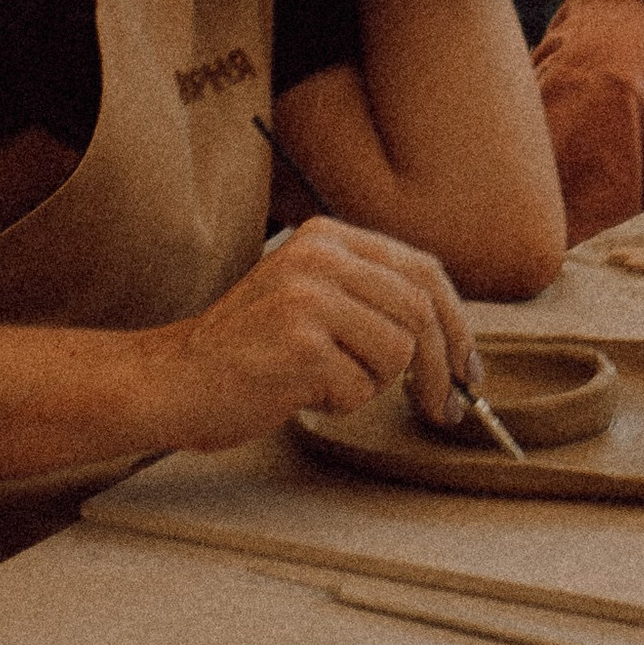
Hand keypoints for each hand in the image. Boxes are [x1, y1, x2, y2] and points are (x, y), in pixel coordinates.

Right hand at [135, 216, 474, 453]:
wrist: (175, 379)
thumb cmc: (246, 351)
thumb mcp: (308, 295)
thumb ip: (366, 295)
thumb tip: (448, 334)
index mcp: (328, 236)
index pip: (423, 269)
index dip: (457, 323)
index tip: (468, 367)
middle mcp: (322, 255)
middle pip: (421, 309)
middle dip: (443, 367)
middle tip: (446, 408)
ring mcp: (310, 297)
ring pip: (397, 351)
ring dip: (373, 384)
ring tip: (326, 382)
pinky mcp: (302, 344)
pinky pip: (360, 386)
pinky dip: (340, 402)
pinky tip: (300, 392)